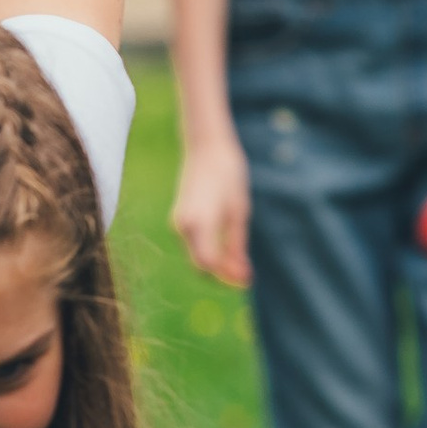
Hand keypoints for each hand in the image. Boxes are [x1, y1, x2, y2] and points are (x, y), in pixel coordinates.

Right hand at [172, 131, 253, 284]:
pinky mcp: (180, 220)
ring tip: (240, 258)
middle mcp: (183, 227)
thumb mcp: (239, 212)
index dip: (228, 276)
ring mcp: (178, 224)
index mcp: (199, 223)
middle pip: (200, 265)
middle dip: (222, 274)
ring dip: (217, 263)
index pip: (209, 264)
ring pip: (196, 257)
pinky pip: (194, 246)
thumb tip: (242, 274)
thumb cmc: (228, 175)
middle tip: (246, 273)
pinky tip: (227, 245)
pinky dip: (210, 251)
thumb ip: (237, 244)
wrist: (207, 148)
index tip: (248, 279)